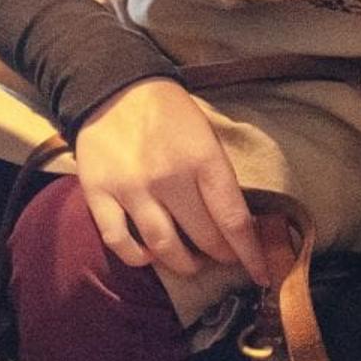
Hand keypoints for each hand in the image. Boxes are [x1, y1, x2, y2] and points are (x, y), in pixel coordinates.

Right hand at [72, 77, 254, 277]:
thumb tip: (238, 224)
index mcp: (203, 159)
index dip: (250, 254)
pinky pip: (119, 241)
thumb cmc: (168, 113)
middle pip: (204, 238)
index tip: (261, 274)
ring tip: (191, 263)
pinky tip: (148, 255)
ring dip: (184, 264)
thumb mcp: (206, 135)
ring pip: (164, 247)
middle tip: (224, 257)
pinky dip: (137, 257)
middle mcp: (169, 178)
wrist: (114, 86)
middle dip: (221, 255)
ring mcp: (132, 188)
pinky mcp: (99, 193)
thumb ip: (219, 177)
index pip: (233, 220)